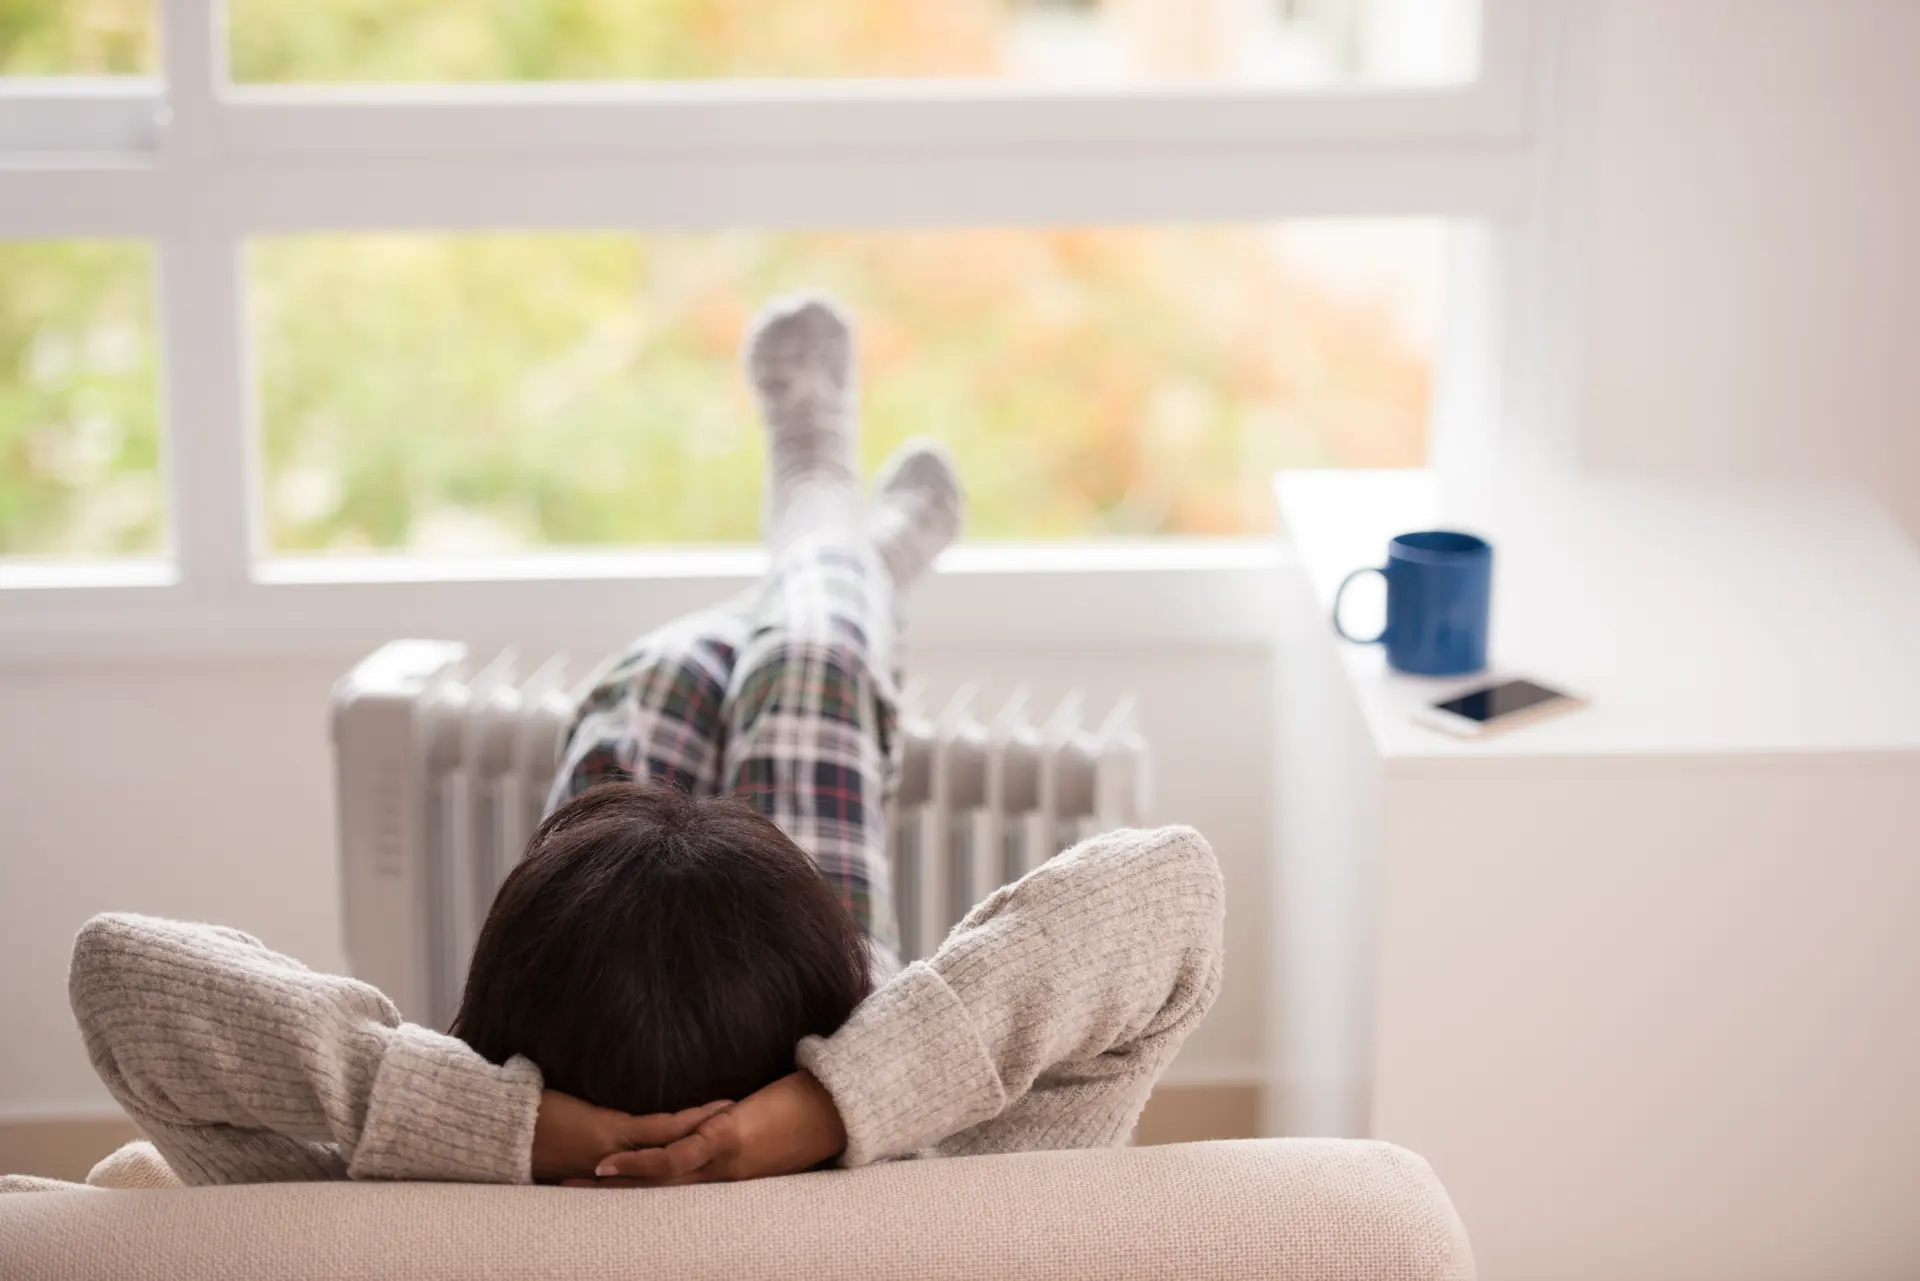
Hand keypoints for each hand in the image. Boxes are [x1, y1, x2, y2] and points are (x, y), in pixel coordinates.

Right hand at [565, 1071, 845, 1187]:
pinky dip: (641, 1163)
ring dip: (614, 1186)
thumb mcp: (767, 1130)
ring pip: (658, 1183)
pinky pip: (674, 1157)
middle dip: (612, 1199)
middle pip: (657, 1195)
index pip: (675, 1191)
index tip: (602, 1194)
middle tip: (567, 1197)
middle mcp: (721, 1178)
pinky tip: (610, 1164)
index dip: (637, 1194)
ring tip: (575, 1183)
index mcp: (727, 1175)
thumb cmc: (807, 1115)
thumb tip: (718, 1123)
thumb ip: (739, 1134)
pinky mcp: (725, 1140)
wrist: (839, 1109)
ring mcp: (721, 1163)